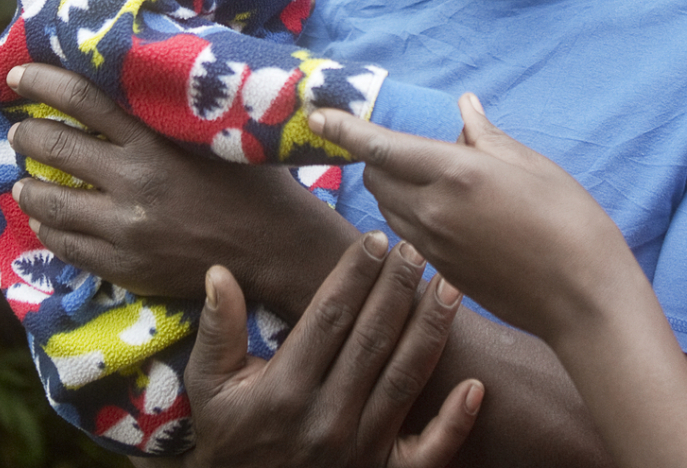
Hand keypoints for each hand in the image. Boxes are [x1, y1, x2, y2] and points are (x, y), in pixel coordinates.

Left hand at [7, 63, 350, 310]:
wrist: (277, 248)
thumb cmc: (255, 181)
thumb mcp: (220, 133)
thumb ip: (178, 109)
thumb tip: (146, 70)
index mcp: (158, 142)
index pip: (86, 101)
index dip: (46, 83)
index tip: (19, 74)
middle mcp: (136, 182)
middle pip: (59, 149)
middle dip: (28, 136)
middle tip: (18, 130)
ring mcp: (126, 229)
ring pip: (52, 204)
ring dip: (28, 188)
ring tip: (21, 181)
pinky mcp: (125, 267)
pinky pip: (68, 247)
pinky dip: (49, 230)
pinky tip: (46, 222)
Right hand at [183, 233, 482, 467]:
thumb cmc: (231, 441)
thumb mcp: (211, 389)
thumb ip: (219, 331)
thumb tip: (219, 272)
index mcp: (284, 390)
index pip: (329, 317)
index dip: (355, 275)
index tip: (375, 239)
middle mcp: (326, 419)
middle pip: (372, 339)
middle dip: (397, 289)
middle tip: (416, 249)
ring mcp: (360, 452)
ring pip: (405, 380)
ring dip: (431, 331)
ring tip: (450, 287)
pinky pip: (428, 453)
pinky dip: (454, 423)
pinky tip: (475, 385)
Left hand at [310, 95, 638, 343]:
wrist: (583, 300)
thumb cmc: (570, 222)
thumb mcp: (533, 166)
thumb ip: (488, 137)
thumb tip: (465, 108)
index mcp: (456, 174)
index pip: (382, 146)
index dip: (344, 129)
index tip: (315, 114)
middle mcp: (434, 211)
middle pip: (376, 178)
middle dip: (375, 156)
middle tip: (394, 140)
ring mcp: (435, 248)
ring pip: (388, 208)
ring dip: (391, 186)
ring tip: (423, 172)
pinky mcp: (443, 272)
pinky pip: (409, 234)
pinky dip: (410, 213)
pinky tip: (444, 208)